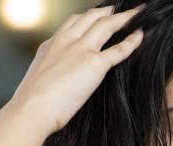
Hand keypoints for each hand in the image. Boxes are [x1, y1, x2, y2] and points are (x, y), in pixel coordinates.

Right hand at [8, 3, 146, 136]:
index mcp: (51, 45)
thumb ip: (52, 73)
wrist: (31, 109)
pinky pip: (119, 49)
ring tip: (137, 14)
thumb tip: (58, 83)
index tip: (98, 15)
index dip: (88, 17)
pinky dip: (132, 41)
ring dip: (124, 17)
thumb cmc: (32, 104)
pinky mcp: (94, 64)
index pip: (72, 23)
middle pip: (91, 17)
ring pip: (106, 25)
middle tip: (120, 9)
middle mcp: (66, 41)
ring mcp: (81, 50)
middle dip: (108, 11)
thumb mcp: (39, 79)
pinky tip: (140, 35)